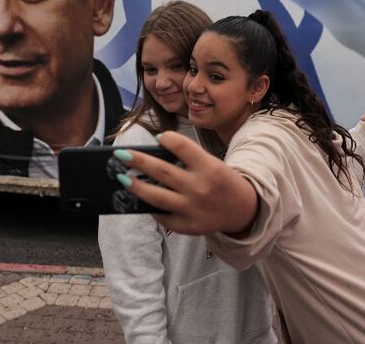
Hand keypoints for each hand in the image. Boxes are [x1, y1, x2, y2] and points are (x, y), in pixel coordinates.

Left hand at [113, 131, 257, 235]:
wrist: (244, 210)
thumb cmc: (222, 182)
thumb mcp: (212, 164)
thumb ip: (187, 160)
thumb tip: (152, 155)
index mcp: (209, 168)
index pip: (182, 146)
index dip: (167, 139)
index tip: (157, 137)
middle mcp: (200, 188)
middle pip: (162, 171)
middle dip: (138, 161)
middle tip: (120, 154)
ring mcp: (193, 210)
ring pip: (156, 196)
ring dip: (136, 186)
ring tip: (122, 178)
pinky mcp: (188, 226)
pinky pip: (163, 217)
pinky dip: (150, 207)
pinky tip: (141, 199)